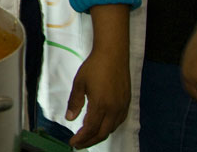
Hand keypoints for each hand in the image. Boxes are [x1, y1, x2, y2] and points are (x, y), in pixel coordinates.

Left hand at [66, 4, 130, 148]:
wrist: (113, 54)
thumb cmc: (94, 66)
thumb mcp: (79, 83)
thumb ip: (74, 102)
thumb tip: (70, 118)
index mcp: (101, 105)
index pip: (90, 129)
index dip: (81, 138)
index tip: (72, 143)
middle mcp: (114, 109)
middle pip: (102, 133)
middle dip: (90, 141)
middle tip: (79, 144)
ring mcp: (122, 106)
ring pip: (111, 128)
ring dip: (99, 135)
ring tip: (88, 137)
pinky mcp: (126, 102)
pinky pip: (118, 121)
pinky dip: (108, 127)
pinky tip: (102, 126)